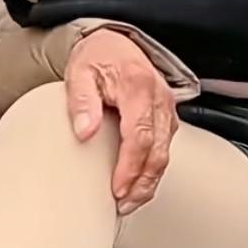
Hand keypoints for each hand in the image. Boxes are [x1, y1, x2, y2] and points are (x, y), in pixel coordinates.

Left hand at [64, 29, 178, 214]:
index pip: (139, 136)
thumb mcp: (79, 73)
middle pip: (158, 152)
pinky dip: (153, 171)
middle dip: (141, 184)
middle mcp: (159, 99)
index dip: (129, 167)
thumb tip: (85, 131)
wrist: (115, 42)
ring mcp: (167, 109)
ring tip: (129, 202)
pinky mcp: (167, 117)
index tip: (117, 189)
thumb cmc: (97, 58)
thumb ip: (82, 101)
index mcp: (138, 88)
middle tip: (122, 204)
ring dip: (148, 182)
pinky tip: (138, 185)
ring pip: (165, 155)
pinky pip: (165, 149)